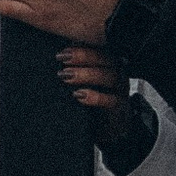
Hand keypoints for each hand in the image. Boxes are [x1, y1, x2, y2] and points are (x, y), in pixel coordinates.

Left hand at [57, 41, 144, 159]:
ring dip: (87, 74)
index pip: (99, 47)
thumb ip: (72, 68)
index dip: (82, 45)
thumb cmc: (91, 102)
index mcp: (107, 63)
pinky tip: (79, 95)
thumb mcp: (80, 83)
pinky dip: (96, 97)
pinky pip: (112, 101)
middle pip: (106, 58)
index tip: (64, 48)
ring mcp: (121, 91)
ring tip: (66, 76)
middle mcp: (117, 73)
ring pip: (110, 76)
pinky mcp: (120, 109)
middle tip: (62, 58)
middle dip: (83, 56)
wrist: (106, 130)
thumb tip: (54, 55)